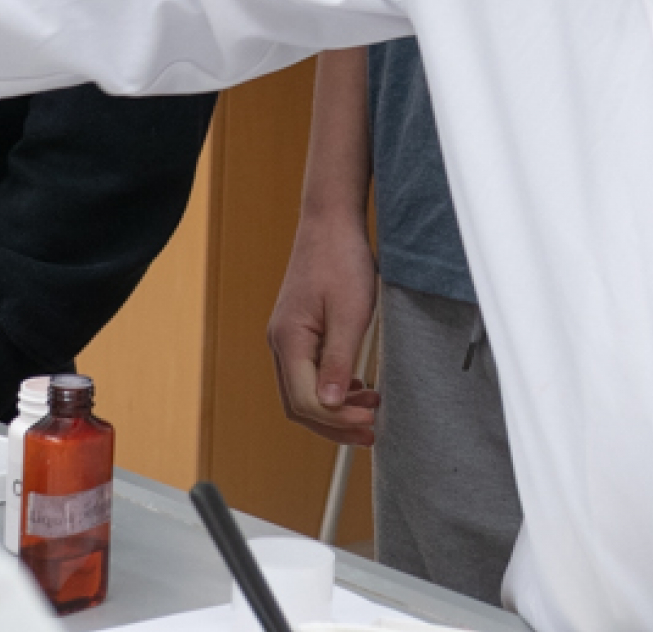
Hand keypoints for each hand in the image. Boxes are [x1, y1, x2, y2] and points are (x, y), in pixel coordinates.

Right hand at [266, 205, 382, 447]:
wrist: (331, 222)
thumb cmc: (341, 259)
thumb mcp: (351, 313)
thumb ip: (340, 360)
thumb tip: (332, 405)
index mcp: (289, 339)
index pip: (304, 400)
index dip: (337, 420)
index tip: (370, 421)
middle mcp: (281, 342)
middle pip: (298, 404)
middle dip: (334, 424)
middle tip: (372, 430)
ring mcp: (288, 338)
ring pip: (302, 392)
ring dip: (335, 410)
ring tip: (370, 413)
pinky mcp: (299, 333)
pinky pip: (308, 374)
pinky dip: (332, 390)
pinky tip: (358, 389)